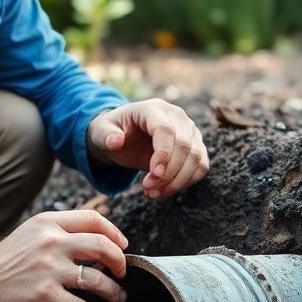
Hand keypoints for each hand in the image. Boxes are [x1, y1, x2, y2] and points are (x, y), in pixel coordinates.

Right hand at [0, 210, 128, 301]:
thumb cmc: (5, 260)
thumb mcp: (30, 232)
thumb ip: (59, 231)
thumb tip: (97, 238)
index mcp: (48, 223)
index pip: (93, 219)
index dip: (114, 232)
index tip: (122, 245)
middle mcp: (51, 243)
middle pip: (103, 247)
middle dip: (120, 261)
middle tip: (122, 271)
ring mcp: (50, 271)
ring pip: (98, 280)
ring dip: (114, 291)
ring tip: (118, 296)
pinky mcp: (46, 297)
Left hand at [87, 99, 208, 198]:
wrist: (123, 136)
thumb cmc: (112, 132)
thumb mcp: (101, 131)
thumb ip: (105, 135)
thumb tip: (116, 141)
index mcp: (153, 108)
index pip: (166, 130)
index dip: (163, 155)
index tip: (152, 177)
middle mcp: (176, 116)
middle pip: (185, 146)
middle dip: (168, 174)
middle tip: (148, 190)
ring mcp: (189, 130)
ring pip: (196, 158)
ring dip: (177, 182)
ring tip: (153, 193)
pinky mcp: (195, 146)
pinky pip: (200, 166)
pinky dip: (186, 182)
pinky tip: (165, 190)